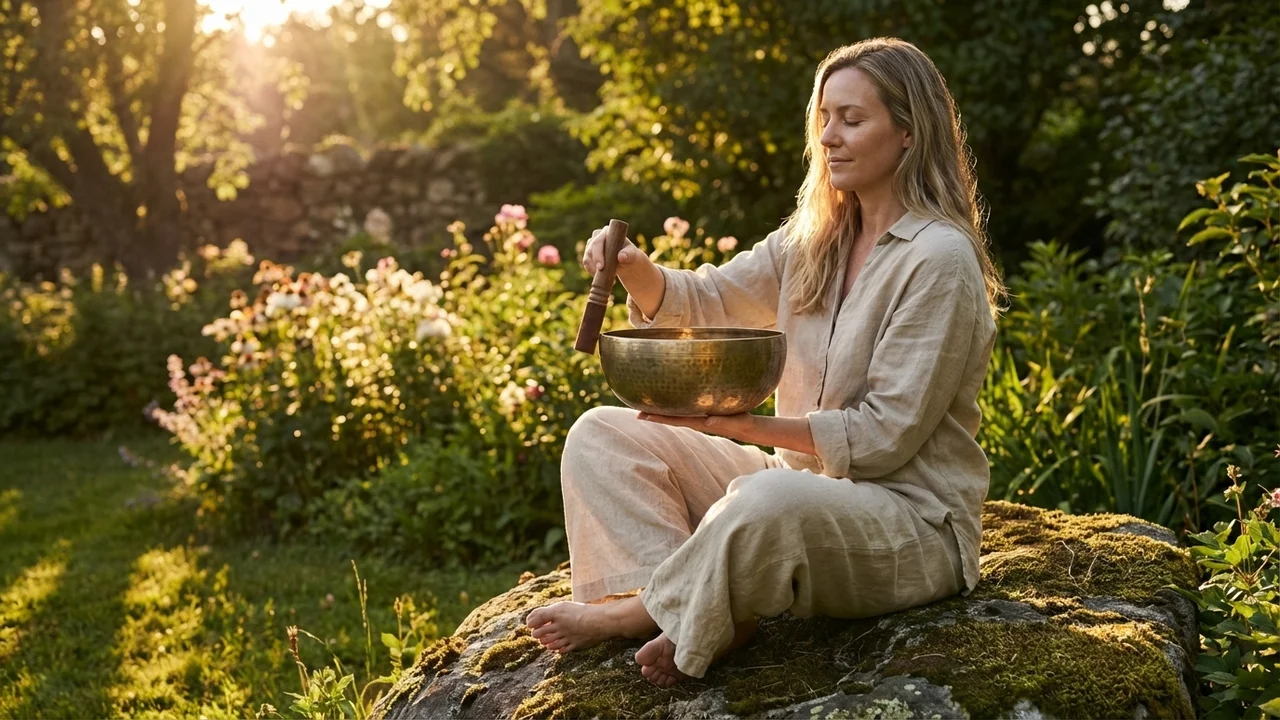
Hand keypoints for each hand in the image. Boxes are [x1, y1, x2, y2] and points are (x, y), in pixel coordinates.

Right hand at [581, 224, 642, 274]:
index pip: (598, 241)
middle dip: (594, 263)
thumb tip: (621, 257)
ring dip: (594, 269)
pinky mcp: (589, 254)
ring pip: (587, 258)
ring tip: (606, 276)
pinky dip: (592, 271)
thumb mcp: (632, 254)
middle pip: (590, 249)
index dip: (597, 254)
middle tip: (601, 274)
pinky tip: (600, 276)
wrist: (626, 261)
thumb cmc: (630, 254)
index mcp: (607, 232)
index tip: (601, 267)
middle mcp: (597, 236)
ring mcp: (591, 244)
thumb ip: (629, 254)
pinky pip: (587, 263)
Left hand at [637, 411, 757, 442]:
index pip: (673, 419)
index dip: (658, 417)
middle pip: (670, 418)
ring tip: (647, 409)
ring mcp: (698, 417)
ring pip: (676, 415)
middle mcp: (695, 420)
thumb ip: (721, 421)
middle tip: (636, 414)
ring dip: (661, 413)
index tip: (641, 416)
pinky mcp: (703, 413)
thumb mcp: (732, 422)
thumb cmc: (741, 423)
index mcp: (698, 421)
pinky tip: (667, 405)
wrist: (747, 428)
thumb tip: (708, 420)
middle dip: (654, 416)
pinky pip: (684, 411)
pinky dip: (673, 408)